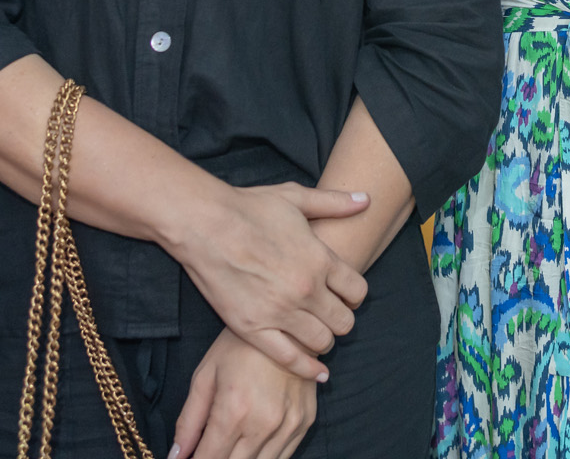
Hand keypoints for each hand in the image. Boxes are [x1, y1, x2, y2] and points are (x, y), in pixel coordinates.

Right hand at [169, 182, 369, 380]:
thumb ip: (334, 202)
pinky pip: (289, 359)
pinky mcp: (252, 328)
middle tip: (331, 315)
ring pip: (322, 342)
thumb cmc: (249, 208)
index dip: (355, 295)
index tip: (346, 295)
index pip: (358, 291)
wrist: (204, 224)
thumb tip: (366, 198)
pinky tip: (317, 372)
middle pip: (344, 321)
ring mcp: (279, 312)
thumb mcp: (295, 197)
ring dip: (324, 339)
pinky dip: (307, 369)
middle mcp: (305, 290)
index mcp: (319, 259)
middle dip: (342, 319)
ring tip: (317, 333)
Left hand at [171, 331, 315, 458]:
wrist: (288, 324)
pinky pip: (283, 457)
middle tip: (208, 451)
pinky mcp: (305, 422)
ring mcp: (288, 425)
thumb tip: (175, 456)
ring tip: (228, 447)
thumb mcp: (205, 376)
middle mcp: (264, 424)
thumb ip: (188, 421)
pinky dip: (264, 457)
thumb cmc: (240, 346)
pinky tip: (250, 446)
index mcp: (234, 411)